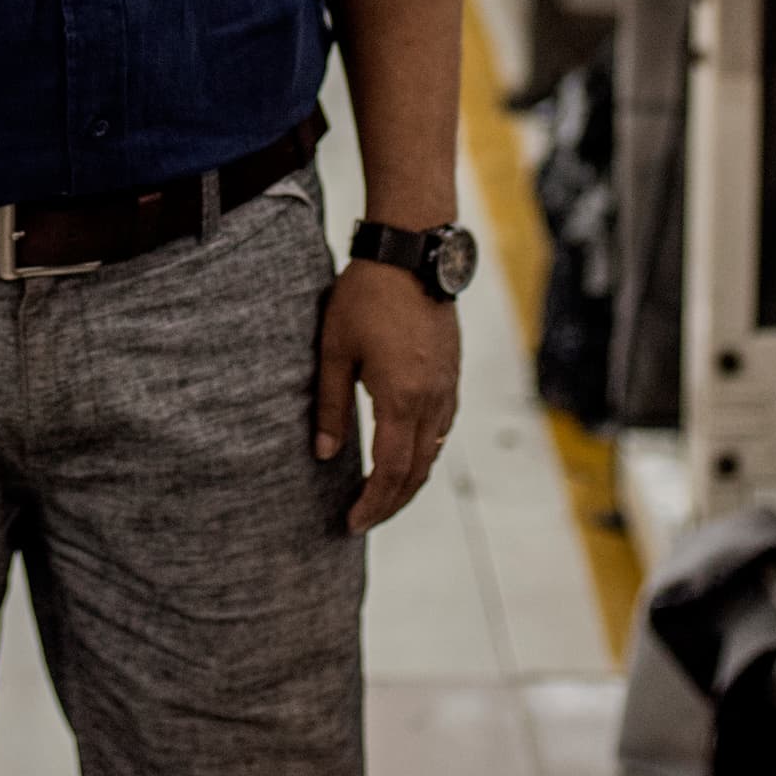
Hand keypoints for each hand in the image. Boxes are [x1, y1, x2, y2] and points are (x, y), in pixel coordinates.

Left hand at [314, 257, 457, 532]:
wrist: (412, 253)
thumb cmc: (366, 296)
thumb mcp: (335, 349)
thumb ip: (330, 405)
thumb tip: (323, 454)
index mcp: (401, 398)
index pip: (391, 471)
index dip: (373, 503)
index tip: (351, 522)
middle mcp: (432, 400)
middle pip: (416, 471)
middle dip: (390, 503)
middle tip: (362, 520)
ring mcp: (447, 388)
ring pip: (433, 454)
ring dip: (409, 482)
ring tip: (381, 498)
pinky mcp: (452, 375)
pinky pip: (441, 430)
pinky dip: (424, 455)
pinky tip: (406, 458)